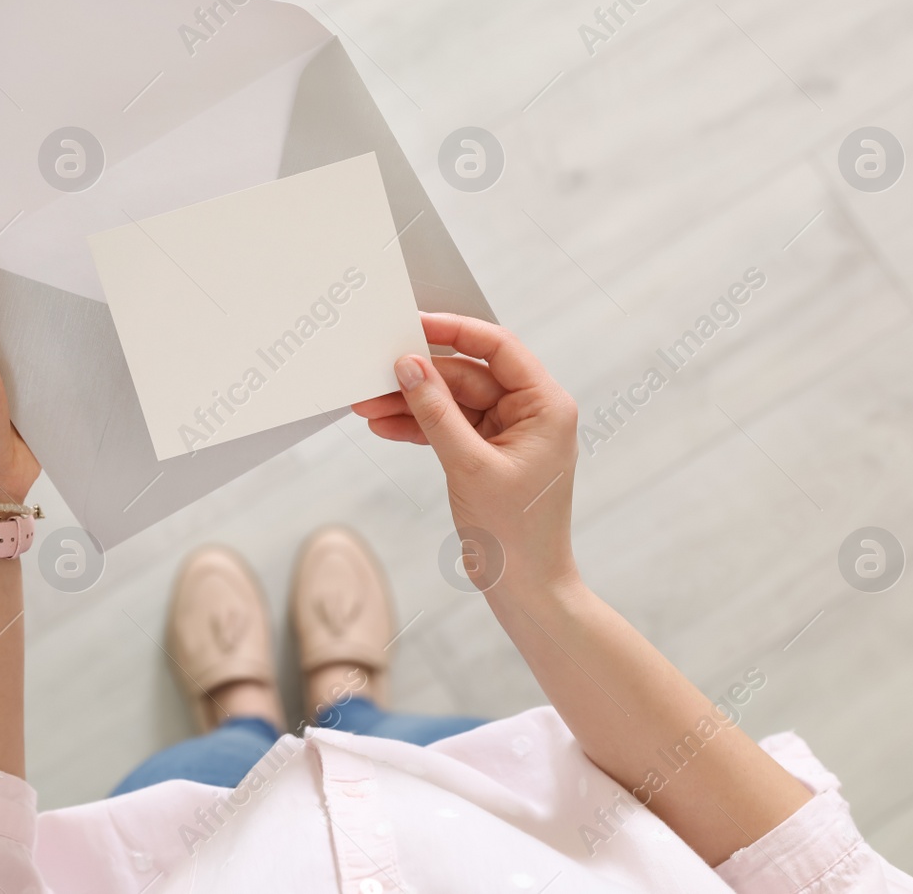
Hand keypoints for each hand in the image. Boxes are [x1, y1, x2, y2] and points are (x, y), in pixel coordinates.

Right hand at [352, 313, 579, 600]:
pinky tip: (384, 426)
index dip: (454, 331)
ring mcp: (508, 433)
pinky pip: (449, 428)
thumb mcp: (469, 466)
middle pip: (468, 374)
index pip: (497, 347)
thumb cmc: (516, 534)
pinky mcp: (487, 454)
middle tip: (373, 375)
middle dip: (419, 378)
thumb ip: (436, 413)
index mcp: (546, 405)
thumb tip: (409, 366)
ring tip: (367, 405)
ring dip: (411, 404)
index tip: (413, 324)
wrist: (525, 589)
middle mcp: (531, 412)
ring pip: (452, 402)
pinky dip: (418, 427)